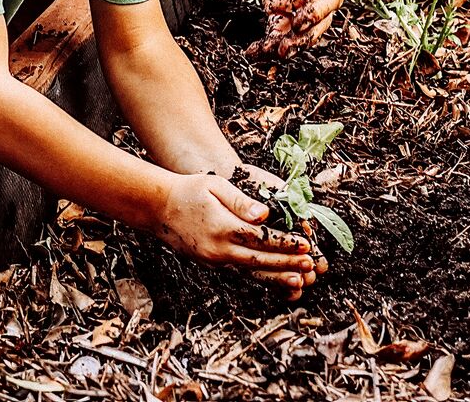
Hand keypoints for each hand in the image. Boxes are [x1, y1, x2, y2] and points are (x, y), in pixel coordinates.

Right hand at [155, 171, 322, 296]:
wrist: (158, 208)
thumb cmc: (189, 191)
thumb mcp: (215, 185)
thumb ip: (241, 201)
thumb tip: (265, 214)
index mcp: (221, 227)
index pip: (260, 238)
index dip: (284, 242)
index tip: (305, 244)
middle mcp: (218, 249)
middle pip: (259, 259)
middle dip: (287, 263)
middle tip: (310, 266)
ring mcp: (214, 260)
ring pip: (251, 272)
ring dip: (276, 277)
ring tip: (299, 283)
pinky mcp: (211, 264)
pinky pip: (241, 273)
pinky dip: (260, 278)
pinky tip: (275, 281)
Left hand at [244, 0, 344, 56]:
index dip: (321, 9)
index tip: (302, 20)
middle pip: (321, 17)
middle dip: (306, 35)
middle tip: (285, 47)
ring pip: (299, 27)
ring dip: (288, 43)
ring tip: (269, 53)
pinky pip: (277, 25)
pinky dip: (267, 40)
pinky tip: (254, 52)